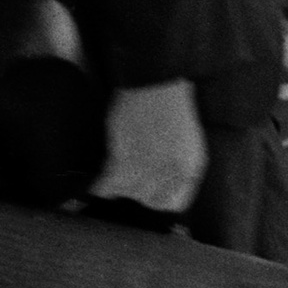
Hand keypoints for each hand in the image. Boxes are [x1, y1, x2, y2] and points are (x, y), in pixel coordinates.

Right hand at [88, 79, 205, 213]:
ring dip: (118, 187)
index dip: (160, 200)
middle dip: (138, 193)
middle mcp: (172, 171)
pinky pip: (106, 185)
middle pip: (150, 201)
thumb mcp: (186, 142)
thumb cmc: (171, 107)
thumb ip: (175, 166)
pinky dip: (98, 187)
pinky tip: (96, 185)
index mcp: (191, 167)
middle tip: (128, 181)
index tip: (149, 194)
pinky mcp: (123, 158)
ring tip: (113, 178)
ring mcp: (148, 166)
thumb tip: (158, 185)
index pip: (176, 203)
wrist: (156, 84)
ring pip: (127, 194)